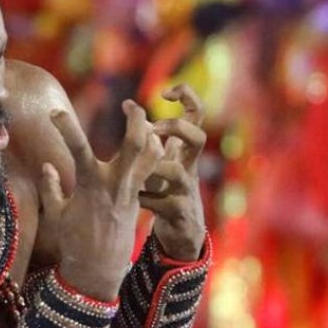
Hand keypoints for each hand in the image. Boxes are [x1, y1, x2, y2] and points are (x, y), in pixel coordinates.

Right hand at [41, 101, 164, 299]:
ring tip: (143, 122)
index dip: (66, 127)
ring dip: (151, 134)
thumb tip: (48, 165)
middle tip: (129, 104)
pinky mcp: (139, 199)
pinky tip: (150, 145)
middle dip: (136, 118)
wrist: (98, 270)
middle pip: (135, 143)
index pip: (78, 148)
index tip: (54, 112)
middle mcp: (114, 185)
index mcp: (90, 186)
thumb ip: (52, 186)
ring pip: (151, 155)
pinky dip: (153, 154)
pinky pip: (152, 170)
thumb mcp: (56, 213)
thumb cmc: (73, 242)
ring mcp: (131, 191)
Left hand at [139, 85, 207, 260]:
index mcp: (184, 151)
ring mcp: (185, 190)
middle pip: (198, 138)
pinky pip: (162, 204)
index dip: (187, 97)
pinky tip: (134, 200)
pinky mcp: (178, 213)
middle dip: (176, 128)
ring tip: (138, 172)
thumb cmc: (167, 191)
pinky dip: (145, 200)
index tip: (164, 93)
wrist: (182, 234)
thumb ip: (148, 135)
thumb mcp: (160, 161)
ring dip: (156, 168)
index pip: (196, 115)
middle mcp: (188, 167)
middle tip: (153, 130)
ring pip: (178, 173)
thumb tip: (130, 105)